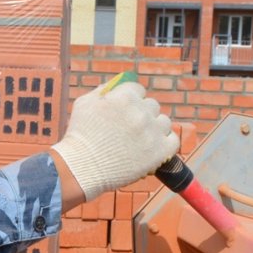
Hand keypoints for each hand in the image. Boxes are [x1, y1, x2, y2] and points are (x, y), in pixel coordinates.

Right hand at [51, 78, 179, 201]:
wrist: (81, 168)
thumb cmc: (79, 136)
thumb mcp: (85, 103)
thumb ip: (104, 90)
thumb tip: (119, 84)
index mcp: (124, 97)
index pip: (138, 90)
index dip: (131, 100)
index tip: (126, 112)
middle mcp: (141, 112)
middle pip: (152, 105)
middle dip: (142, 114)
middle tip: (130, 129)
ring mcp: (152, 132)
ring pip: (164, 122)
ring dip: (155, 128)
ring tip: (141, 140)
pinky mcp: (159, 152)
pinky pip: (173, 140)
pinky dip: (165, 143)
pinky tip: (155, 147)